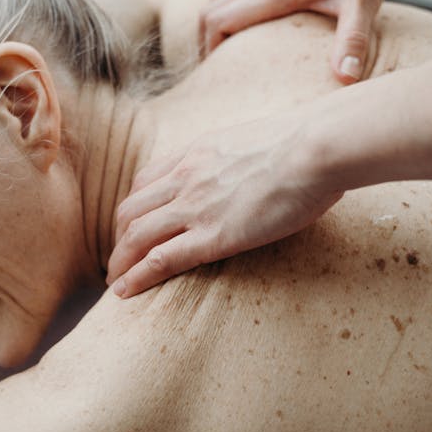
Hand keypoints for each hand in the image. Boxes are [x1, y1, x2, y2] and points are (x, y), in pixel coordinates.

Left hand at [107, 111, 341, 296]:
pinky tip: (124, 292)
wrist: (316, 148)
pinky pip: (160, 259)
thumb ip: (247, 155)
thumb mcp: (261, 139)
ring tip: (115, 280)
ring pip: (136, 235)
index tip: (134, 224)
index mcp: (198, 152)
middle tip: (121, 256)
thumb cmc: (308, 143)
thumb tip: (263, 165)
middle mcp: (187, 177)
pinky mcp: (213, 236)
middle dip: (120, 235)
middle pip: (132, 208)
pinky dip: (136, 276)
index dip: (135, 206)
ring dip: (120, 260)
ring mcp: (196, 206)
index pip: (148, 179)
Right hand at [200, 0, 402, 82]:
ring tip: (230, 47)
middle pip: (211, 7)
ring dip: (218, 19)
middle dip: (206, 39)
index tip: (218, 73)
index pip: (218, 19)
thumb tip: (345, 79)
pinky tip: (256, 16)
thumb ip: (352, 40)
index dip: (209, 49)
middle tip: (218, 68)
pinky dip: (234, 1)